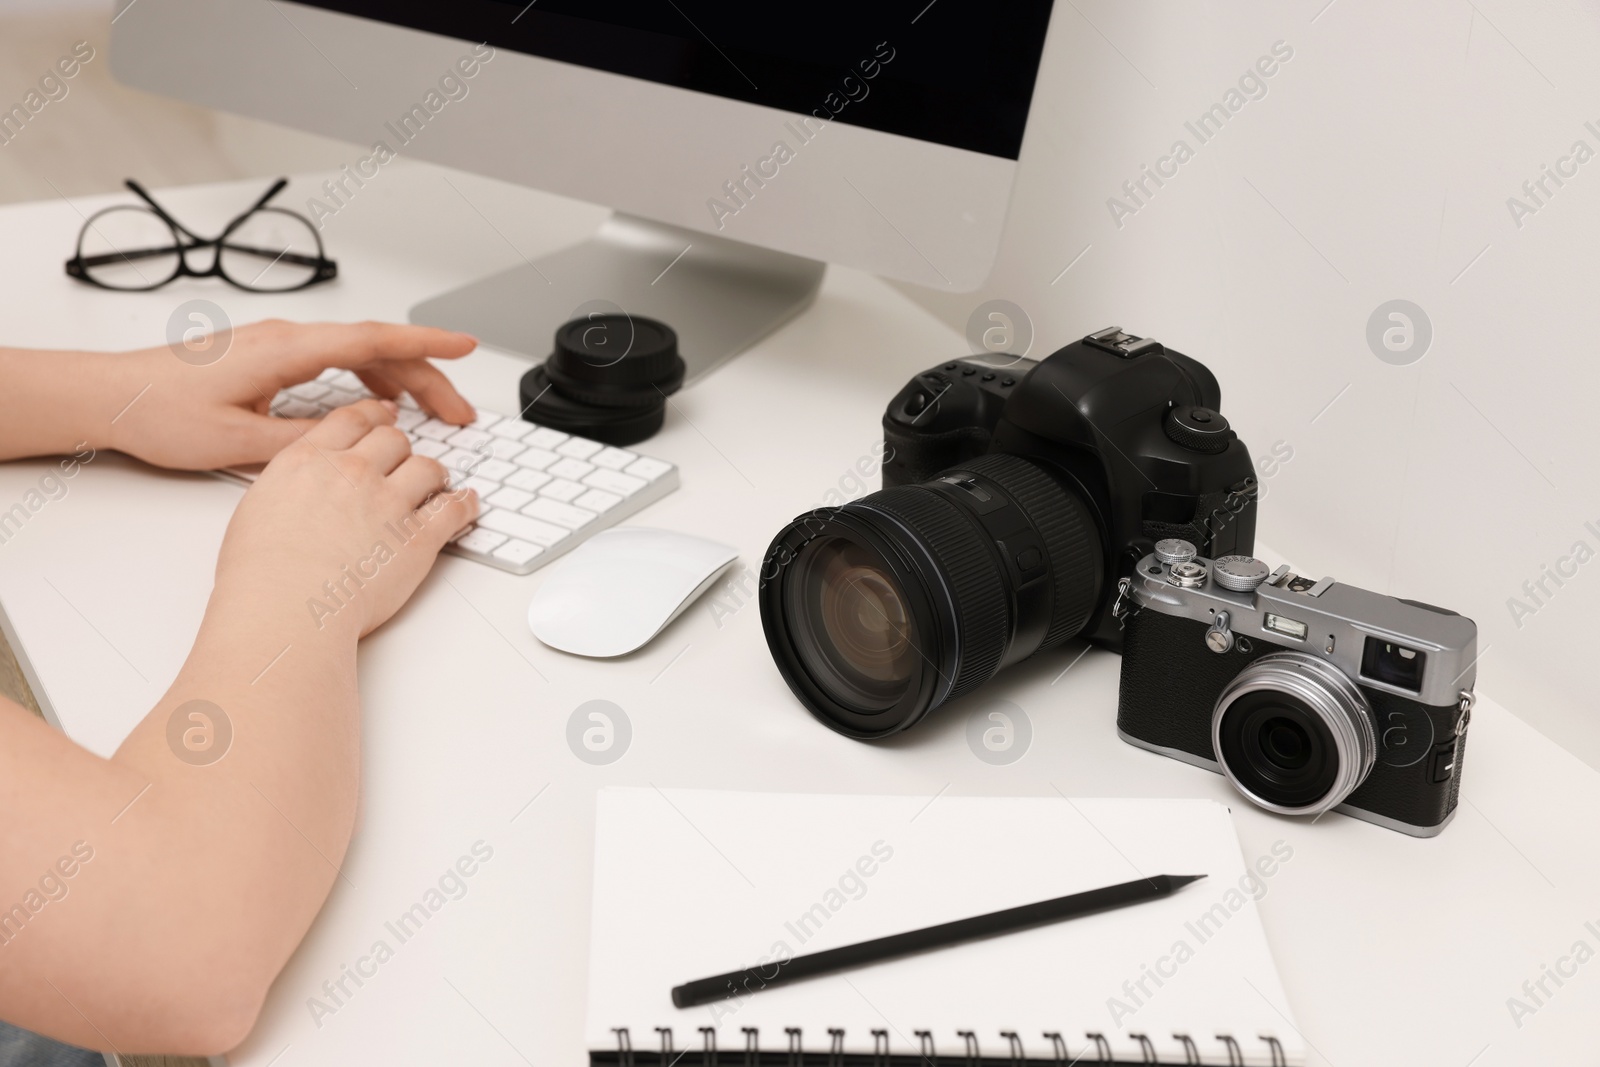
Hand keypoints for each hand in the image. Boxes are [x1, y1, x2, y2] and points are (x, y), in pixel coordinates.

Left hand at [106, 319, 478, 469]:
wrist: (109, 396)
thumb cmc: (159, 413)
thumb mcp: (239, 442)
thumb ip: (306, 439)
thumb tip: (358, 436)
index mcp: (285, 350)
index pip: (374, 341)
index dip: (427, 345)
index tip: (466, 346)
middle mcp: (286, 338)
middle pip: (377, 349)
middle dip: (427, 378)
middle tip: (460, 414)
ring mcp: (278, 345)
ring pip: (359, 354)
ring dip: (401, 381)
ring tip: (431, 415)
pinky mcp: (268, 357)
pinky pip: (335, 360)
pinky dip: (369, 379)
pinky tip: (379, 404)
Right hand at [215, 399, 477, 637]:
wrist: (284, 607)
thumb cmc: (262, 572)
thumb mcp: (258, 506)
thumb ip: (290, 484)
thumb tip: (302, 486)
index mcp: (311, 460)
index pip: (352, 419)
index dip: (374, 416)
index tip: (384, 418)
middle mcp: (353, 472)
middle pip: (393, 440)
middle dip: (399, 450)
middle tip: (402, 464)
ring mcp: (389, 503)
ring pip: (427, 467)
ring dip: (432, 475)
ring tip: (433, 485)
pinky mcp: (417, 538)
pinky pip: (453, 509)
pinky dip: (464, 504)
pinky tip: (467, 504)